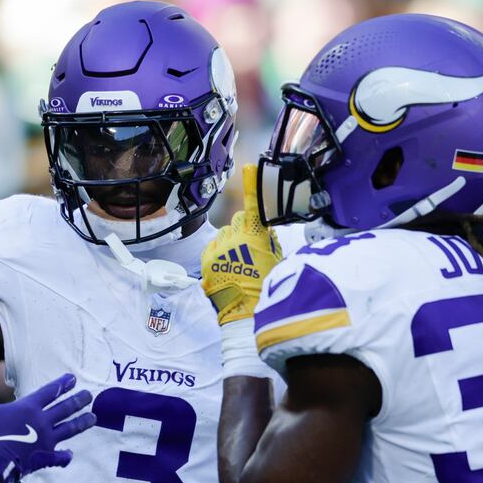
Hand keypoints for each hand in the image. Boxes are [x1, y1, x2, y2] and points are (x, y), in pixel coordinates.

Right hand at [0, 357, 95, 482]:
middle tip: (89, 396)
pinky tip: (70, 454)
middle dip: (78, 401)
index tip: (73, 379)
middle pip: (65, 409)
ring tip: (93, 418)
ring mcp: (45, 441)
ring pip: (69, 430)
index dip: (62, 384)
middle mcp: (41, 423)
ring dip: (81, 423)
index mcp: (28, 408)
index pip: (50, 392)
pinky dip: (65, 456)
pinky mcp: (43, 459)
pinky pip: (59, 457)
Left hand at [202, 164, 283, 325]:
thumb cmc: (264, 289)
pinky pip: (212, 247)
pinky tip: (227, 268)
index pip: (252, 205)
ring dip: (230, 243)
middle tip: (249, 250)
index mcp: (255, 237)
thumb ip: (269, 242)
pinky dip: (218, 254)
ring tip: (237, 264)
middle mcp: (234, 238)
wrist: (244, 314)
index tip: (249, 168)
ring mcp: (218, 249)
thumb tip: (264, 232)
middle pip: (236, 221)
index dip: (252, 185)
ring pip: (223, 235)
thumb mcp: (276, 262)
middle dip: (242, 229)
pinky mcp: (206, 260)